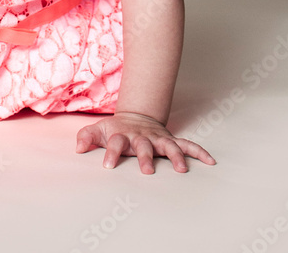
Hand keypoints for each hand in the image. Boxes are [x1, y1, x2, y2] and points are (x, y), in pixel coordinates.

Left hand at [75, 111, 216, 173]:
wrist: (134, 117)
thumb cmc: (115, 130)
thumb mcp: (98, 130)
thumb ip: (86, 137)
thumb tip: (77, 148)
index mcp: (122, 134)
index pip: (115, 142)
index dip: (111, 153)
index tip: (108, 166)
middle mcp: (141, 136)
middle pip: (143, 145)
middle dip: (145, 157)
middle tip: (146, 171)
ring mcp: (157, 138)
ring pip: (168, 146)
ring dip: (175, 156)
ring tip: (182, 169)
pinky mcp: (170, 140)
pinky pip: (187, 145)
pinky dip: (198, 152)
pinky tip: (210, 161)